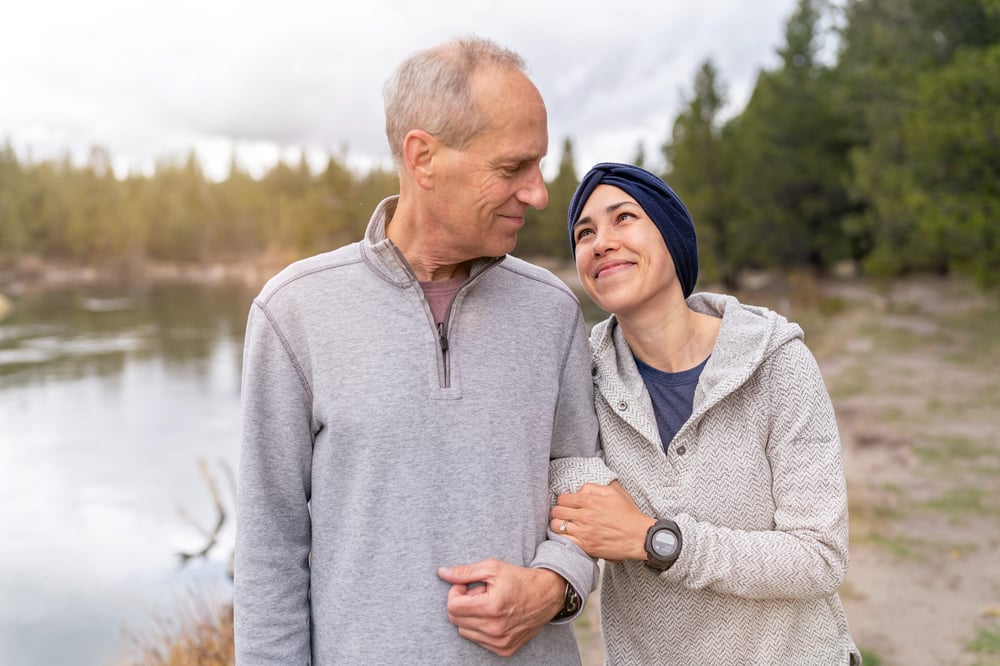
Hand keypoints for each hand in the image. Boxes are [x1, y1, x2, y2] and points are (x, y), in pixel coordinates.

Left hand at [437, 559, 564, 656]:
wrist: (548, 596)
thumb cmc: (520, 579)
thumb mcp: (493, 568)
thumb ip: (465, 571)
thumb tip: (442, 573)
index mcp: (491, 607)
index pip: (453, 606)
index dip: (455, 593)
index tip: (466, 586)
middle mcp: (495, 628)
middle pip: (456, 620)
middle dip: (462, 604)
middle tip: (479, 594)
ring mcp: (500, 642)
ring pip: (464, 632)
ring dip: (471, 617)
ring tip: (487, 605)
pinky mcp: (505, 650)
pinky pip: (478, 641)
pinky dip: (480, 628)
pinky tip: (494, 616)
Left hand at [550, 481, 654, 561]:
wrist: (639, 536)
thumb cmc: (629, 513)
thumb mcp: (614, 492)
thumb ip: (594, 487)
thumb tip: (580, 490)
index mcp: (590, 500)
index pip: (562, 498)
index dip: (563, 501)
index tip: (566, 505)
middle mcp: (585, 515)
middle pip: (556, 511)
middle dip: (557, 512)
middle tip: (562, 515)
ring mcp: (584, 531)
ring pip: (556, 526)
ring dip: (557, 525)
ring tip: (563, 525)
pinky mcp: (586, 545)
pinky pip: (563, 540)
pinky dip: (561, 538)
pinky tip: (567, 536)